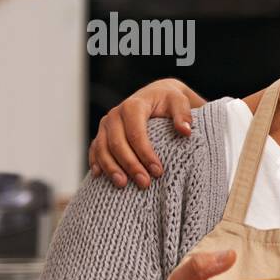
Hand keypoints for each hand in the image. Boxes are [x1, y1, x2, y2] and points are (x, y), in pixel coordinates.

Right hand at [89, 78, 204, 188]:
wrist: (156, 95)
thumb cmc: (170, 100)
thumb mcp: (180, 102)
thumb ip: (183, 114)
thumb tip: (185, 131)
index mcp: (133, 106)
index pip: (136, 133)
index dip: (145, 154)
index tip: (158, 172)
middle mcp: (115, 114)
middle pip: (117, 143)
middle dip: (130, 165)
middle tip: (144, 183)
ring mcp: (106, 125)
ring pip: (102, 148)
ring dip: (111, 168)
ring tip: (123, 185)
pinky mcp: (102, 134)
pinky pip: (94, 149)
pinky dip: (96, 162)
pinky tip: (98, 176)